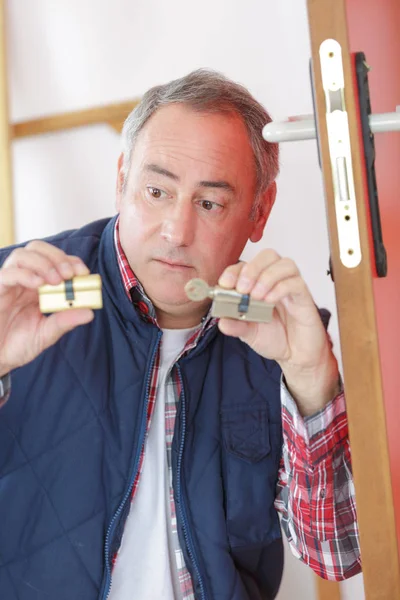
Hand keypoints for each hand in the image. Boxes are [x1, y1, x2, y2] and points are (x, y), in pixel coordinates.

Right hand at [0, 240, 93, 376]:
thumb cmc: (17, 345)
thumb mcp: (46, 334)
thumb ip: (65, 322)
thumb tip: (90, 312)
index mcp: (38, 286)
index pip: (55, 260)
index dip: (70, 261)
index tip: (83, 272)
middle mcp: (23, 280)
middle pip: (38, 249)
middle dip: (57, 257)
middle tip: (69, 274)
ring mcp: (8, 284)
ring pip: (22, 255)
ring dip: (43, 263)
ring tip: (56, 280)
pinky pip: (7, 274)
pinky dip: (24, 274)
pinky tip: (38, 284)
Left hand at [217, 250, 338, 415]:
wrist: (296, 355)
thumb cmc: (274, 338)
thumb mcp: (248, 333)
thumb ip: (235, 326)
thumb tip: (221, 321)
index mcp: (259, 284)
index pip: (246, 265)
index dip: (234, 270)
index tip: (225, 283)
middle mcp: (276, 281)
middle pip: (268, 255)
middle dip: (252, 268)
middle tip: (243, 288)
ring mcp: (291, 287)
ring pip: (284, 263)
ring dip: (267, 276)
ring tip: (257, 297)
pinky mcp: (304, 297)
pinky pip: (296, 282)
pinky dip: (280, 288)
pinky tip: (270, 301)